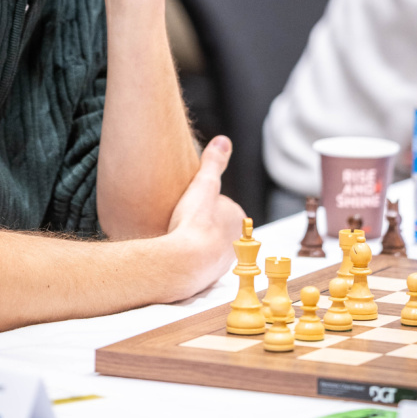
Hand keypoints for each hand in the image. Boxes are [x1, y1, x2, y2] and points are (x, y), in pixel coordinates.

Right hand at [166, 136, 245, 298]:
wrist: (183, 262)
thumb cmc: (194, 222)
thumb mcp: (203, 184)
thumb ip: (214, 162)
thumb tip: (223, 140)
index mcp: (239, 218)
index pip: (221, 204)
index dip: (203, 202)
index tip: (190, 205)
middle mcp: (238, 242)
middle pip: (216, 226)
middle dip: (202, 223)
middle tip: (182, 220)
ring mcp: (224, 261)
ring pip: (208, 245)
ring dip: (196, 241)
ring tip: (177, 237)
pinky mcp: (209, 277)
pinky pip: (199, 263)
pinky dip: (190, 259)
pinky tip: (178, 255)